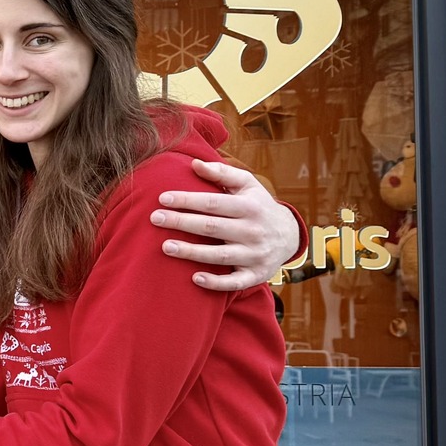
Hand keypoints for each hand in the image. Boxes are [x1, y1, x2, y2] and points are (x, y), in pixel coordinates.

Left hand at [152, 159, 300, 290]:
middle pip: (212, 227)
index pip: (213, 203)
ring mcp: (255, 254)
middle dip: (182, 222)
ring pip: (220, 255)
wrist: (290, 235)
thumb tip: (194, 163)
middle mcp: (253, 230)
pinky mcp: (256, 274)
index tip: (162, 198)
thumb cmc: (258, 205)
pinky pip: (235, 282)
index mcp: (249, 207)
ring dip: (192, 252)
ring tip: (166, 247)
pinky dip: (217, 282)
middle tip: (155, 218)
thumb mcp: (248, 184)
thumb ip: (222, 173)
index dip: (187, 200)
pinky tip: (195, 279)